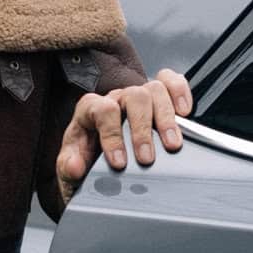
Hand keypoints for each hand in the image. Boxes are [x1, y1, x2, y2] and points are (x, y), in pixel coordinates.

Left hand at [56, 71, 193, 204]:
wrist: (96, 165)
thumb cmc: (86, 163)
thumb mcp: (70, 169)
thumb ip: (68, 166)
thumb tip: (74, 166)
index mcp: (91, 110)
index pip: (103, 110)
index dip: (112, 135)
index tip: (119, 162)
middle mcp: (116, 98)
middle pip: (134, 96)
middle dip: (142, 130)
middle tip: (146, 159)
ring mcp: (137, 97)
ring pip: (155, 88)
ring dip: (166, 118)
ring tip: (171, 145)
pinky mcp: (157, 100)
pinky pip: (170, 82)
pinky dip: (180, 92)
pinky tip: (184, 113)